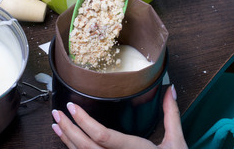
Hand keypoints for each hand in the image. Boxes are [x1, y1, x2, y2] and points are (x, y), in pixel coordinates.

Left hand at [51, 85, 187, 148]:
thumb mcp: (176, 142)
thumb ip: (171, 115)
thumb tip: (170, 89)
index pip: (102, 136)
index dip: (84, 121)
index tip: (72, 106)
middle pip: (86, 147)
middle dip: (68, 128)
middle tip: (57, 112)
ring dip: (67, 139)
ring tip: (56, 123)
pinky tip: (66, 139)